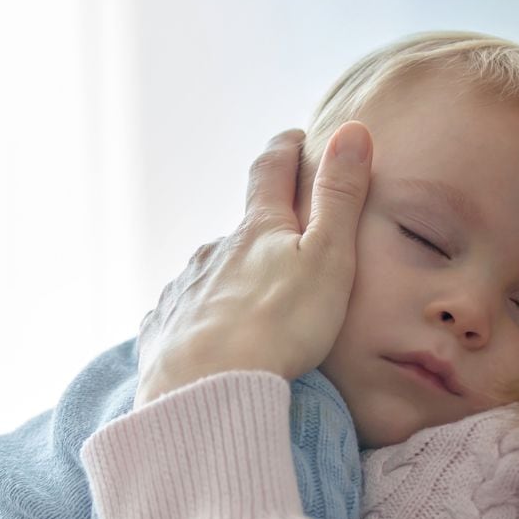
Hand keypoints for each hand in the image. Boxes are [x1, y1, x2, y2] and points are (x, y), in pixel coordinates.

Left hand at [135, 122, 371, 405]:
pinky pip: (183, 315)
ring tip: (248, 300)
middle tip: (281, 237)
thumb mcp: (328, 258)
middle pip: (239, 229)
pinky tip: (206, 336)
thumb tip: (353, 130)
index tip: (294, 138)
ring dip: (229, 277)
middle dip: (259, 228)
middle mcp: (214, 251)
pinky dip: (199, 317)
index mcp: (258, 231)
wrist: (206, 388)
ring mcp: (184, 289)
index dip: (285, 150)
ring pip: (210, 272)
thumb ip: (340, 198)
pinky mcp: (165, 329)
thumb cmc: (279, 326)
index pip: (271, 172)